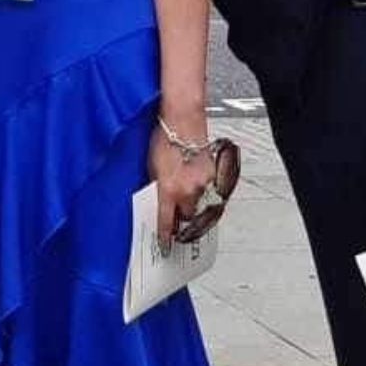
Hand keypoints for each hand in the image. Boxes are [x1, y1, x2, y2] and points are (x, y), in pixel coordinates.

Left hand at [147, 125, 216, 244]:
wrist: (184, 119)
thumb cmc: (164, 137)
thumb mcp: (151, 167)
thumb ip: (156, 186)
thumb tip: (157, 198)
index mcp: (169, 190)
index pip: (167, 222)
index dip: (165, 236)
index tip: (165, 245)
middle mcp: (188, 190)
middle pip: (187, 217)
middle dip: (183, 219)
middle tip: (177, 217)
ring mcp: (204, 183)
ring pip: (199, 203)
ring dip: (192, 201)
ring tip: (185, 191)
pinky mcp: (214, 174)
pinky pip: (208, 189)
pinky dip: (201, 187)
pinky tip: (194, 177)